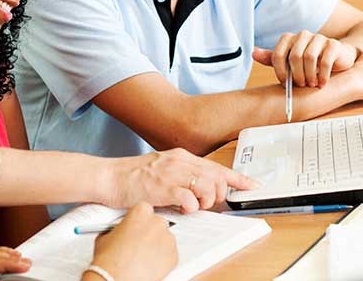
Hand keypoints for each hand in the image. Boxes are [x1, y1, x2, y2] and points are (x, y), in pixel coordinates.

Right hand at [83, 203, 176, 280]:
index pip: (144, 210)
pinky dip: (162, 259)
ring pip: (164, 239)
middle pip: (156, 223)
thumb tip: (121, 229)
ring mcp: (168, 238)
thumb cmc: (109, 260)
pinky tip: (149, 264)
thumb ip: (119, 227)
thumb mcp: (107, 234)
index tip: (135, 228)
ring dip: (156, 245)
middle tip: (138, 245)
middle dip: (148, 233)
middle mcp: (158, 221)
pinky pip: (170, 254)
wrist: (115, 280)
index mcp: (141, 211)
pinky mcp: (174, 256)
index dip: (138, 221)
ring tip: (142, 257)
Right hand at [105, 148, 257, 212]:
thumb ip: (184, 174)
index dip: (237, 178)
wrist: (110, 177)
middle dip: (219, 194)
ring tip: (191, 205)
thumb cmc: (134, 176)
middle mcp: (180, 161)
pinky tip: (180, 206)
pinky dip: (190, 207)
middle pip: (216, 177)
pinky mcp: (163, 187)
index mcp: (182, 156)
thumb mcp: (164, 168)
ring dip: (205, 201)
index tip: (252, 185)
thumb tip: (202, 188)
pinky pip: (190, 199)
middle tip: (206, 203)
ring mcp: (172, 173)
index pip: (217, 167)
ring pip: (207, 187)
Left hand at [253, 30, 357, 87]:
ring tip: (311, 84)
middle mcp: (303, 35)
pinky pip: (325, 61)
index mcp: (289, 39)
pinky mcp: (333, 44)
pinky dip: (322, 75)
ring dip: (309, 75)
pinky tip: (322, 83)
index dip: (280, 71)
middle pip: (294, 56)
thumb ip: (272, 58)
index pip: (277, 54)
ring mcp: (319, 38)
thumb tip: (253, 53)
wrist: (337, 58)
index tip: (285, 83)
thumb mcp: (289, 61)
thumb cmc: (309, 62)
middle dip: (296, 75)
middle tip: (301, 85)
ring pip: (309, 57)